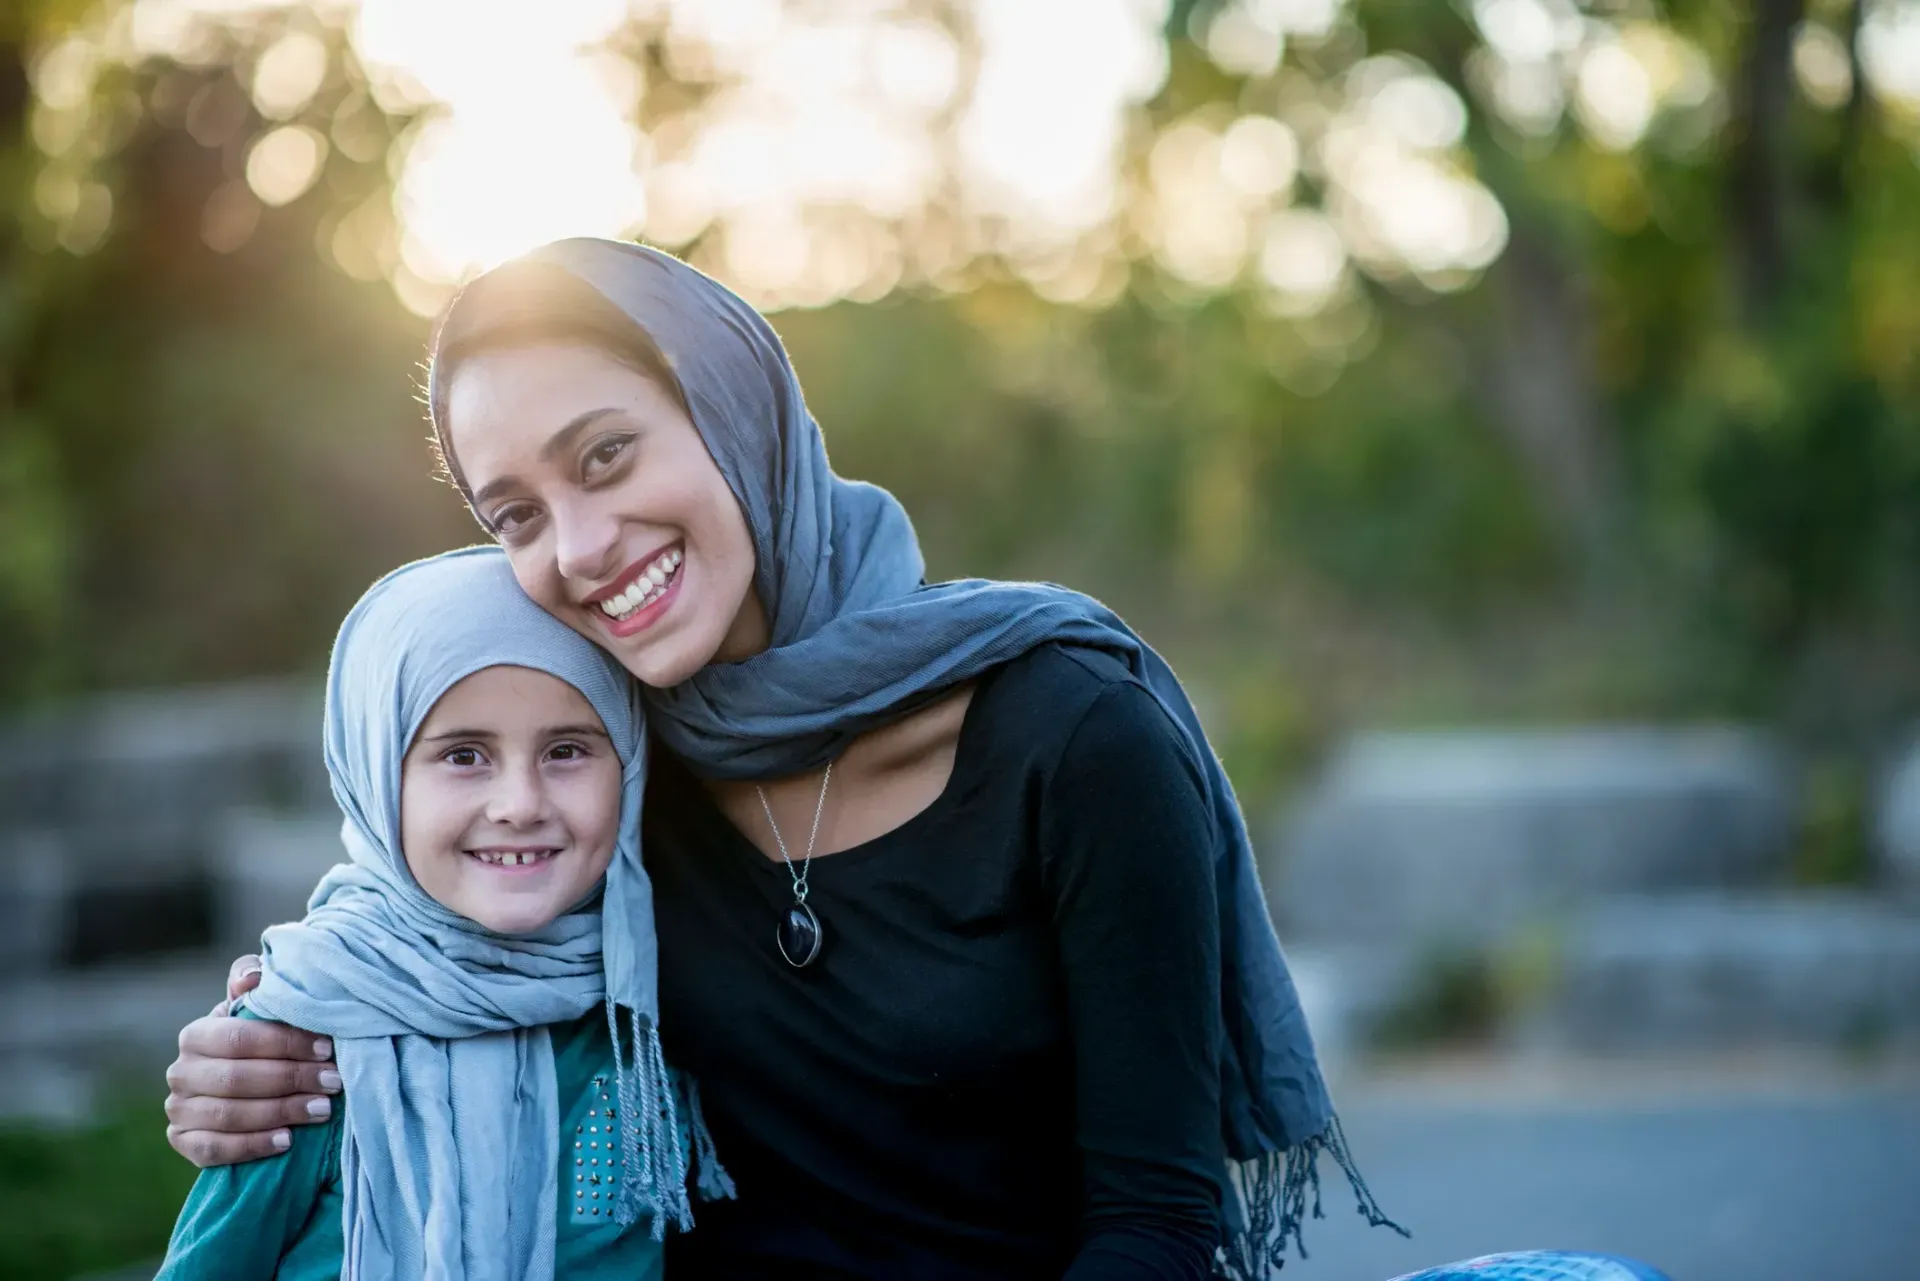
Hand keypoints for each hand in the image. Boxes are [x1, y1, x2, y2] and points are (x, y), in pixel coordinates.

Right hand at [163, 955, 339, 1167]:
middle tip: (334, 1082)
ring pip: (227, 1115)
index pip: (239, 1038)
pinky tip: (287, 1140)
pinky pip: (213, 1150)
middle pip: (236, 1079)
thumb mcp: (263, 1007)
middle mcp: (180, 1071)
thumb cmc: (264, 1039)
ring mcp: (178, 1109)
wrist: (250, 1085)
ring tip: (322, 1109)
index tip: (328, 1049)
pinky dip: (252, 1145)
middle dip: (292, 1080)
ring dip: (280, 1113)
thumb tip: (251, 979)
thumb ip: (255, 982)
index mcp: (196, 1034)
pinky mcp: (183, 1142)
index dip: (286, 1044)